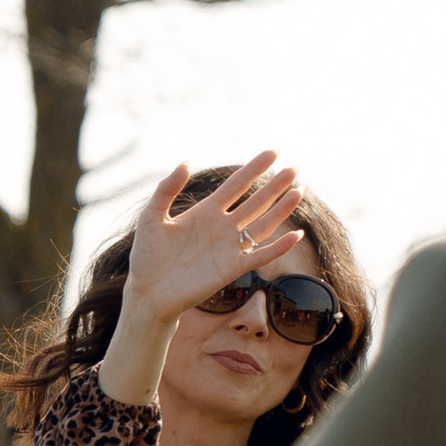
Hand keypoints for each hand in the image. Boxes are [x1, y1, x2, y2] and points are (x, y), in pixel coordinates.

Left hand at [101, 158, 305, 409]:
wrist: (148, 293)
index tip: (273, 152)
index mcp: (205, 212)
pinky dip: (279, 247)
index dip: (254, 169)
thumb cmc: (146, 257)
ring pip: (262, 224)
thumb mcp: (151, 217)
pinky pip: (261, 256)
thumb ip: (166, 189)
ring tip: (298, 192)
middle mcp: (222, 227)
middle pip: (255, 202)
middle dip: (274, 186)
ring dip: (281, 210)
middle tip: (294, 168)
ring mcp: (229, 248)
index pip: (236, 185)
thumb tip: (186, 163)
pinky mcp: (232, 269)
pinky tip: (296, 235)